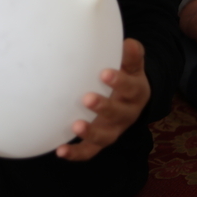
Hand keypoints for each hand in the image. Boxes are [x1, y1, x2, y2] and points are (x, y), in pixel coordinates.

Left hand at [55, 38, 149, 160]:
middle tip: (87, 98)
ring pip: (105, 136)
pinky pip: (90, 150)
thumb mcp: (132, 65)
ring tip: (76, 126)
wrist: (132, 98)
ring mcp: (113, 129)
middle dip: (103, 107)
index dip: (119, 81)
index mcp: (136, 92)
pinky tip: (60, 151)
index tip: (104, 73)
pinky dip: (76, 153)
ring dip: (91, 132)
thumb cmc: (127, 75)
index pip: (130, 87)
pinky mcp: (101, 140)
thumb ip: (131, 55)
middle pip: (118, 113)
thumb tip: (129, 43)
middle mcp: (126, 114)